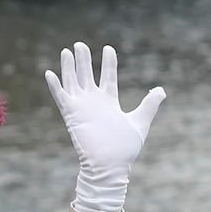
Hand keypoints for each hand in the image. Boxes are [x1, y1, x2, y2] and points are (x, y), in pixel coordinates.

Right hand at [43, 43, 165, 211]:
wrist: (109, 166)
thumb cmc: (124, 150)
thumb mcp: (140, 122)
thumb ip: (149, 105)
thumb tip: (161, 90)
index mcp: (109, 102)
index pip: (108, 76)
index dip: (108, 62)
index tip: (108, 49)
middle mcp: (94, 102)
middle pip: (87, 75)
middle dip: (83, 60)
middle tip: (79, 45)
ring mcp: (82, 107)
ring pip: (73, 81)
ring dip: (69, 66)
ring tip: (67, 51)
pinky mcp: (71, 115)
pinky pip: (61, 97)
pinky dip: (55, 85)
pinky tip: (49, 72)